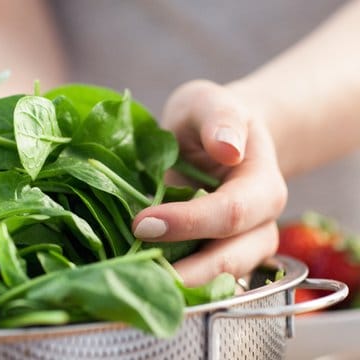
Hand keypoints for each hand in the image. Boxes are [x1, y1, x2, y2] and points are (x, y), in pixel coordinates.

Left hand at [132, 80, 287, 286]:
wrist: (220, 141)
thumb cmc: (212, 119)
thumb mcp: (210, 103)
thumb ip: (220, 117)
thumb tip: (228, 148)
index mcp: (264, 188)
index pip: (231, 213)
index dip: (189, 223)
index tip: (143, 223)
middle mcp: (259, 227)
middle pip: (230, 260)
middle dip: (185, 272)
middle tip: (135, 271)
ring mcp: (240, 249)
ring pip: (216, 280)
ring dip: (177, 285)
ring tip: (133, 282)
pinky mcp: (215, 260)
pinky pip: (199, 281)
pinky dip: (172, 284)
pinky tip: (138, 280)